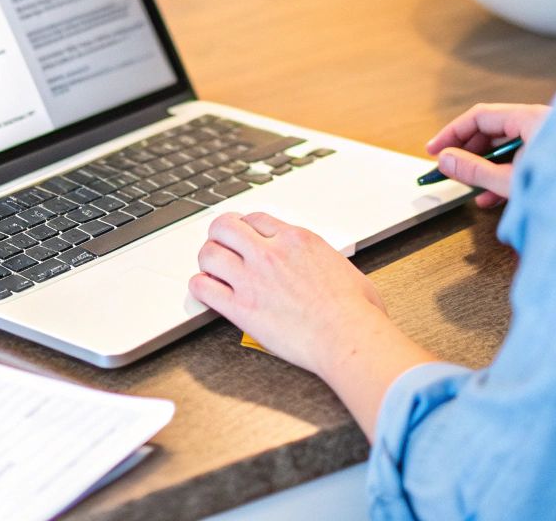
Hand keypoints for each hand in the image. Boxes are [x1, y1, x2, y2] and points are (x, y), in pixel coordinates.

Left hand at [189, 211, 438, 438]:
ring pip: (208, 254)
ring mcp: (252, 279)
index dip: (246, 227)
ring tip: (212, 271)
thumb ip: (329, 263)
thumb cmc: (355, 311)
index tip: (244, 238)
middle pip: (224, 226)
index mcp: (296, 240)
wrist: (347, 337)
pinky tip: (207, 291)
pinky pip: (203, 288)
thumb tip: (334, 270)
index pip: (255, 219)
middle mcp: (270, 253)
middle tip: (220, 247)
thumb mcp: (347, 270)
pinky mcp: (241, 308)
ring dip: (207, 261)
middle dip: (219, 235)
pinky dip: (200, 287)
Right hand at [426, 103, 549, 206]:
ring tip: (466, 187)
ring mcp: (550, 142)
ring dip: (484, 167)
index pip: (480, 116)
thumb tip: (445, 160)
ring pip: (507, 148)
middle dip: (467, 152)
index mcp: (532, 119)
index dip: (453, 132)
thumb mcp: (510, 180)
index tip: (434, 150)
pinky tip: (489, 198)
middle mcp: (542, 125)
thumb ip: (474, 169)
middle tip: (447, 170)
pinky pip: (522, 161)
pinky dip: (503, 176)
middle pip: (493, 130)